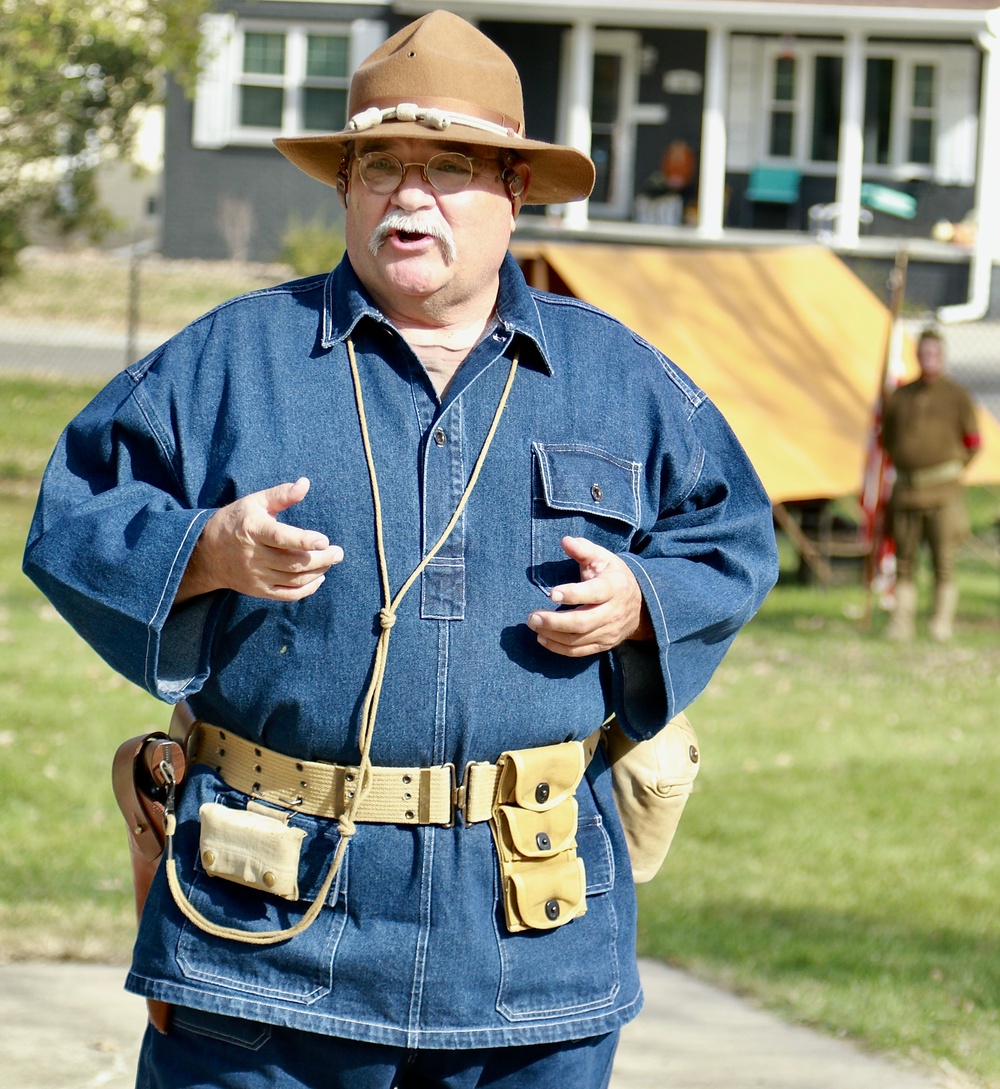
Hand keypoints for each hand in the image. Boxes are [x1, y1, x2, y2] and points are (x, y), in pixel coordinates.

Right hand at [175, 477, 342, 603]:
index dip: (304, 540)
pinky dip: (307, 589)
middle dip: (321, 559)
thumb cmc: (236, 521)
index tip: (324, 540)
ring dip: (318, 572)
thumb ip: (281, 495)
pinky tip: (319, 577)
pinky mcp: (259, 590)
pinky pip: (287, 595)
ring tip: (331, 561)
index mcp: (253, 530)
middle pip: (292, 563)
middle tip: (338, 552)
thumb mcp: (255, 502)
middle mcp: (253, 555)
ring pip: (293, 579)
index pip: (281, 538)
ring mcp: (256, 575)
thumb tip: (305, 483)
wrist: (207, 553)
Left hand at [526, 536, 652, 656]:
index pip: (594, 593)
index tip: (551, 593)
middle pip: (583, 622)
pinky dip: (559, 648)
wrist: (640, 606)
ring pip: (579, 639)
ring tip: (534, 625)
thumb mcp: (603, 558)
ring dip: (553, 635)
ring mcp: (609, 631)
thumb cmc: (613, 577)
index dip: (573, 594)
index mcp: (614, 587)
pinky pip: (580, 651)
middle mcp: (613, 612)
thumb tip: (565, 541)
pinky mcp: (604, 645)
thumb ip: (583, 549)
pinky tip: (543, 639)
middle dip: (555, 621)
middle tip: (532, 617)